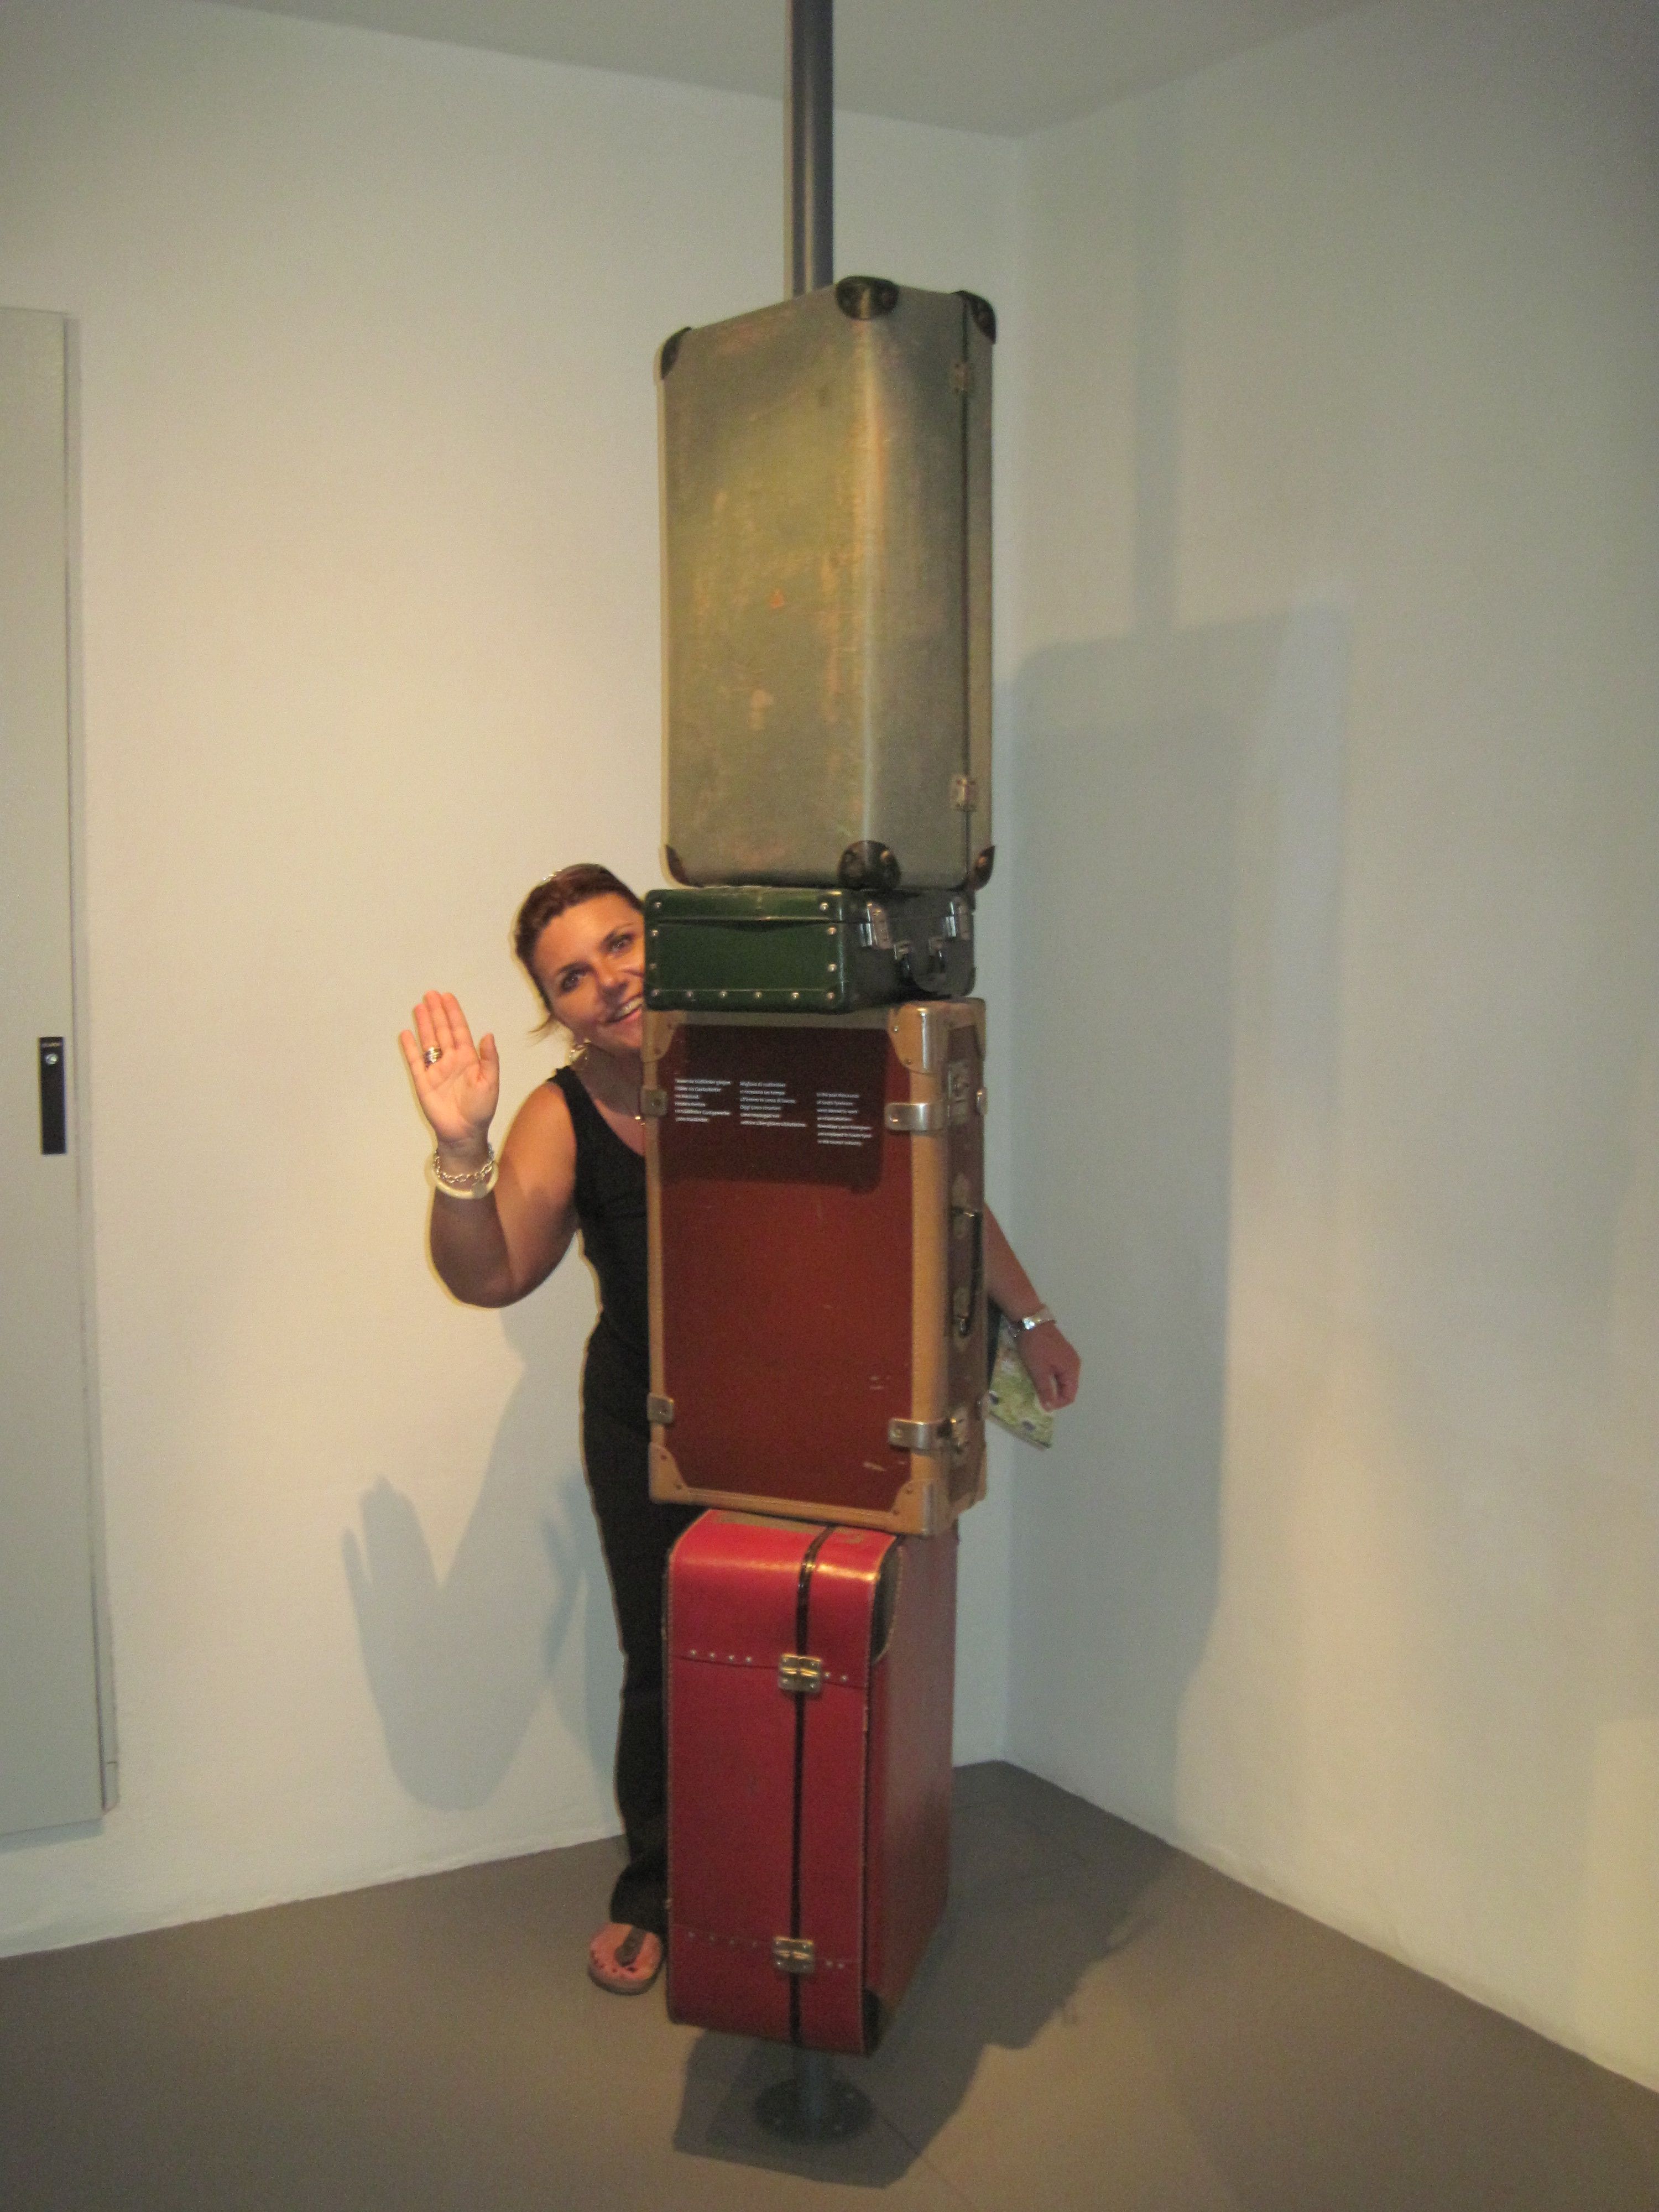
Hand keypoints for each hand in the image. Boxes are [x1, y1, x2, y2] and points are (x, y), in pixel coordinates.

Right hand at [399, 990, 499, 1152]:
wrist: (464, 1133)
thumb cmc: (481, 1109)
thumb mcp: (491, 1082)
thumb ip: (489, 1059)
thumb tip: (488, 1034)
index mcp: (469, 1059)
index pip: (459, 1030)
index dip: (454, 1013)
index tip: (447, 997)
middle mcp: (451, 1061)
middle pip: (442, 1031)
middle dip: (437, 1012)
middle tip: (430, 994)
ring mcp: (436, 1070)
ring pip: (428, 1042)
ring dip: (424, 1024)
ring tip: (419, 1007)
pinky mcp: (423, 1082)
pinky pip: (415, 1061)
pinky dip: (409, 1048)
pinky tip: (405, 1033)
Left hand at [1017, 1321, 1080, 1412]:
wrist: (1030, 1321)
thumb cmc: (1035, 1346)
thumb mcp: (1038, 1370)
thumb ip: (1045, 1390)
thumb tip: (1050, 1408)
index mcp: (1072, 1369)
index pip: (1070, 1395)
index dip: (1058, 1403)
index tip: (1042, 1405)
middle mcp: (1074, 1364)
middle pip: (1068, 1387)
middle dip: (1055, 1395)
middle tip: (1039, 1397)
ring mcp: (1067, 1356)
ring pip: (1062, 1379)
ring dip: (1052, 1386)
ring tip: (1038, 1388)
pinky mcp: (1060, 1351)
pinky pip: (1058, 1370)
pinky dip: (1050, 1377)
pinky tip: (1039, 1375)